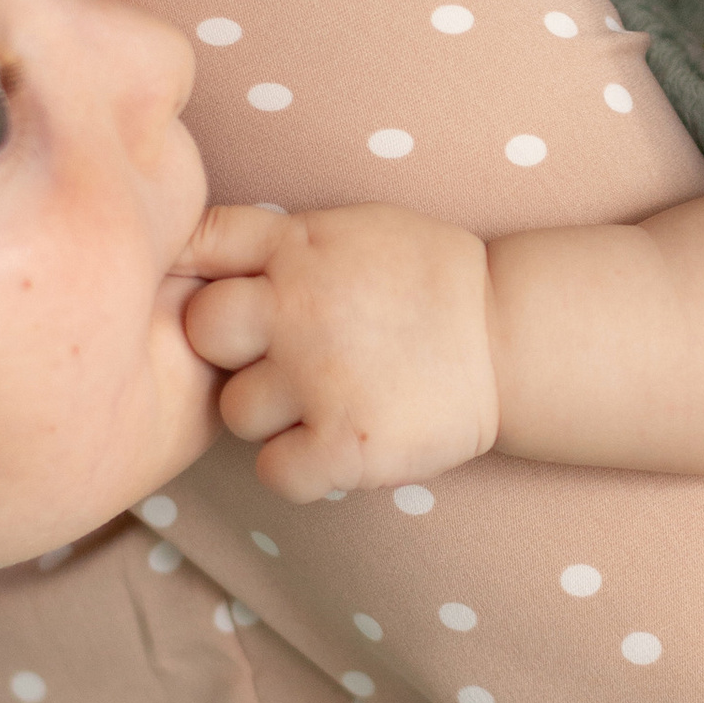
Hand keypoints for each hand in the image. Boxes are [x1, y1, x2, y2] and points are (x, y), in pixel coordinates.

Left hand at [181, 202, 500, 502]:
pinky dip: (299, 468)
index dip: (193, 271)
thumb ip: (281, 243)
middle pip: (201, 330)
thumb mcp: (353, 230)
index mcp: (298, 246)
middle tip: (279, 359)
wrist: (510, 337)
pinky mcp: (346, 443)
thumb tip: (193, 248)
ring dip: (270, 416)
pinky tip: (335, 444)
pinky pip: (273, 472)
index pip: (200, 242)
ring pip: (235, 411)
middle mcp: (299, 306)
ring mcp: (319, 376)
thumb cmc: (428, 282)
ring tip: (327, 400)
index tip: (222, 295)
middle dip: (230, 350)